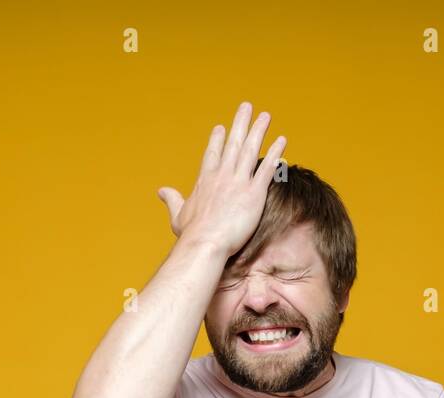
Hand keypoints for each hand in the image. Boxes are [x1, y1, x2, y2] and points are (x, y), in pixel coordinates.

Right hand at [156, 101, 286, 256]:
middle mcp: (222, 176)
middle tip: (246, 107)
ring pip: (251, 150)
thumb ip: (172, 200)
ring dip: (259, 131)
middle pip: (233, 143)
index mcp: (205, 180)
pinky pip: (267, 168)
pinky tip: (282, 141)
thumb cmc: (192, 234)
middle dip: (240, 124)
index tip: (222, 127)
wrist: (205, 243)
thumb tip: (161, 191)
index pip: (212, 154)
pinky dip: (275, 153)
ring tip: (265, 116)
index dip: (217, 139)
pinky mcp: (254, 193)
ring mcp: (238, 182)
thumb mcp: (178, 215)